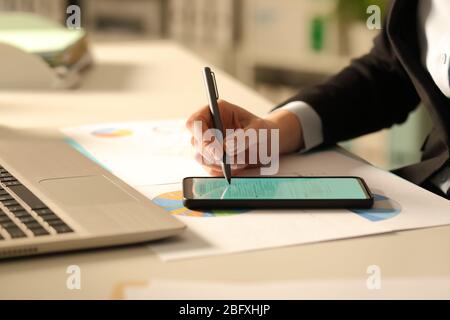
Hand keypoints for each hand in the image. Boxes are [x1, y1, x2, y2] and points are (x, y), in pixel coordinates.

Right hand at [186, 100, 303, 175]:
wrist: (267, 143)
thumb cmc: (262, 130)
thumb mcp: (258, 130)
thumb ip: (243, 137)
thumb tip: (226, 148)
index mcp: (214, 112)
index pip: (194, 123)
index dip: (201, 137)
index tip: (218, 151)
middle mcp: (206, 127)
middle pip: (196, 143)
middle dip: (214, 155)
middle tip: (232, 160)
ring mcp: (206, 144)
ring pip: (202, 158)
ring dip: (221, 164)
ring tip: (241, 161)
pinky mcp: (210, 158)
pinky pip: (210, 169)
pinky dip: (223, 171)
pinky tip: (238, 165)